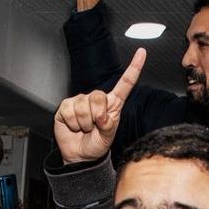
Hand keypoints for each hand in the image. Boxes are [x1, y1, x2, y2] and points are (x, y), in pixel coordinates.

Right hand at [53, 48, 145, 163]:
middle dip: (97, 116)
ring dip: (84, 123)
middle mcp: (96, 99)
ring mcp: (80, 101)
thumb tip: (101, 117)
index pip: (125, 84)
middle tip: (94, 127)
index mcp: (112, 104)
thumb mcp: (108, 138)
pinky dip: (72, 124)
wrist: (80, 156)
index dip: (133, 68)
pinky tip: (74, 127)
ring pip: (83, 106)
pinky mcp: (66, 106)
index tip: (142, 52)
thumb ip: (109, 126)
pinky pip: (69, 112)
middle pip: (98, 96)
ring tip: (84, 129)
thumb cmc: (96, 144)